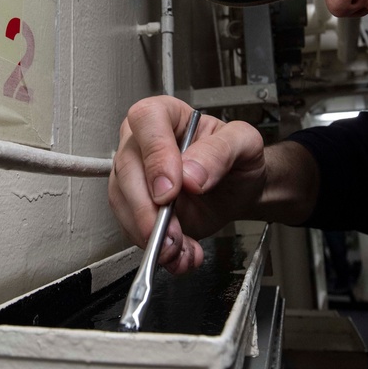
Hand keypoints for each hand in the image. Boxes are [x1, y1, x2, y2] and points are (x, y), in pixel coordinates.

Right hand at [109, 96, 265, 273]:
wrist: (238, 190)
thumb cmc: (237, 159)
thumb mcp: (244, 144)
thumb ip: (221, 151)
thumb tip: (191, 173)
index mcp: (166, 115)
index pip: (146, 121)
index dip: (155, 156)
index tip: (171, 188)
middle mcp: (143, 143)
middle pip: (126, 167)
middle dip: (147, 208)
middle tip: (172, 231)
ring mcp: (135, 176)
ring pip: (122, 202)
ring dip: (150, 234)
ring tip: (182, 248)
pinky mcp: (136, 207)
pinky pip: (132, 228)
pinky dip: (157, 249)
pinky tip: (181, 253)